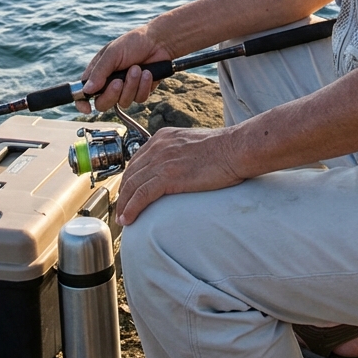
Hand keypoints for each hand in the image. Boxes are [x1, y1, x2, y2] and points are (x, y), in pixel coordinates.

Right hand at [77, 22, 172, 113]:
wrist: (159, 42)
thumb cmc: (133, 43)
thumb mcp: (113, 53)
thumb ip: (99, 72)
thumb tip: (87, 90)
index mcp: (98, 73)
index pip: (84, 93)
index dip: (82, 103)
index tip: (87, 108)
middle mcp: (110, 84)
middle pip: (103, 104)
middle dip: (112, 94)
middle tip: (119, 81)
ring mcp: (126, 89)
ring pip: (123, 102)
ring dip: (131, 85)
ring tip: (138, 68)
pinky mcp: (140, 92)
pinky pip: (139, 99)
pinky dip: (144, 86)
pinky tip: (148, 73)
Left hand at [115, 126, 243, 224]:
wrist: (236, 149)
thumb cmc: (224, 149)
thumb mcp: (193, 143)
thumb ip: (179, 152)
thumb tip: (177, 168)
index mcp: (164, 137)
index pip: (136, 160)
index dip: (128, 179)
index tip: (127, 193)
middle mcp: (158, 146)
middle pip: (130, 173)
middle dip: (123, 194)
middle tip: (121, 209)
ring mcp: (162, 160)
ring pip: (132, 186)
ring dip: (124, 205)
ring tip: (122, 219)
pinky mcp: (168, 176)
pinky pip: (141, 195)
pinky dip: (131, 209)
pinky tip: (128, 220)